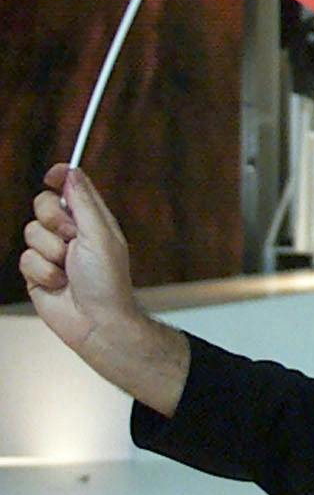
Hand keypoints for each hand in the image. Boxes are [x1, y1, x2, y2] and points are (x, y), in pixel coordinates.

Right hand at [20, 163, 188, 417]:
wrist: (96, 321)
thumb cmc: (107, 281)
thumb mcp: (100, 236)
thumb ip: (84, 203)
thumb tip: (72, 172)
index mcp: (92, 221)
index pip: (71, 189)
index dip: (60, 177)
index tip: (52, 174)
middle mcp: (71, 233)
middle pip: (42, 205)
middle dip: (53, 220)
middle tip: (71, 237)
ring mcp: (52, 252)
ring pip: (30, 232)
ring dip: (50, 252)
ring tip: (68, 270)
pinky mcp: (37, 272)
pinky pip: (25, 258)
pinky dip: (42, 272)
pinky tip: (58, 284)